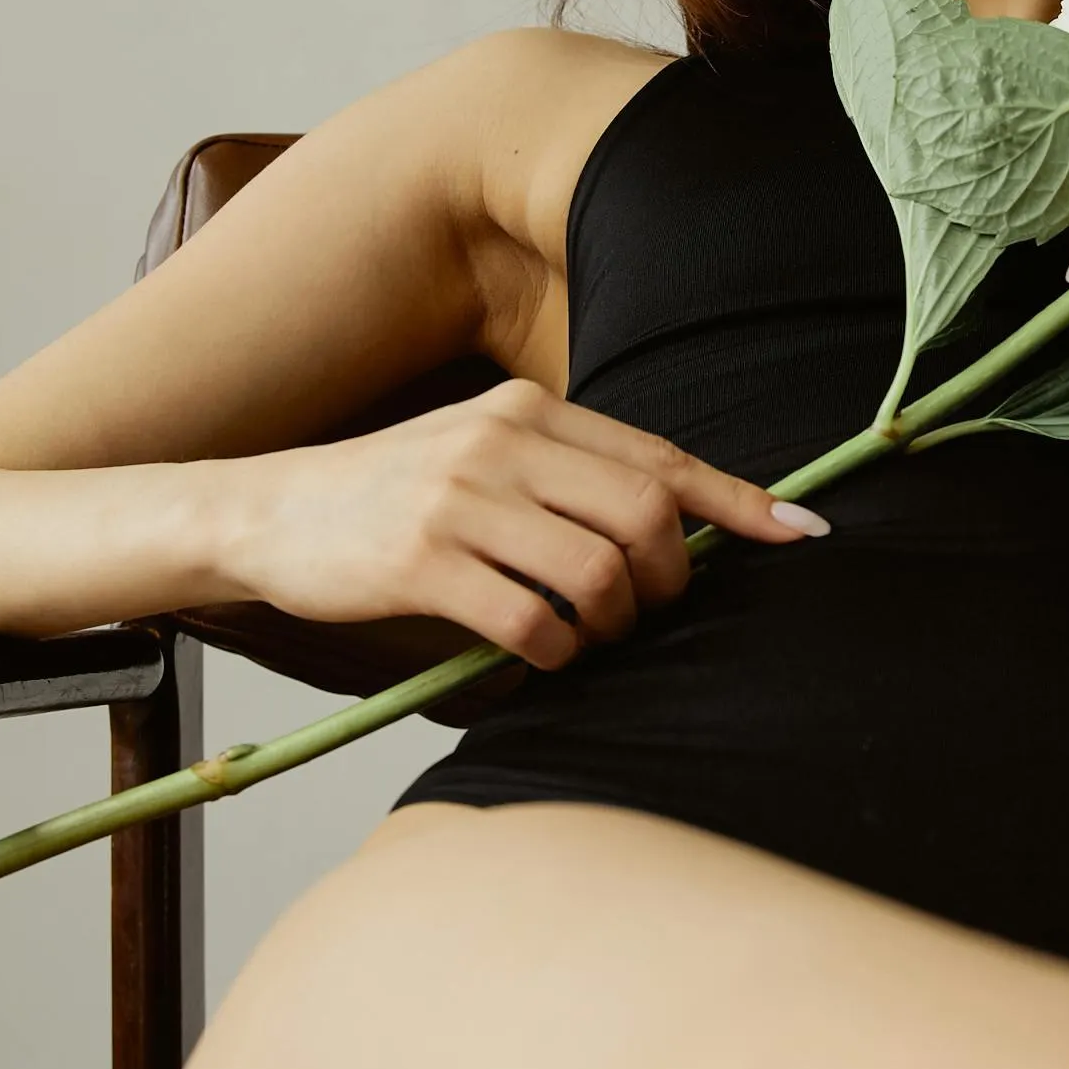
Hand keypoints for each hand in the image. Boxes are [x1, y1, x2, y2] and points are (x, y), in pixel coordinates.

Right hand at [226, 379, 824, 669]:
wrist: (268, 514)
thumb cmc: (389, 496)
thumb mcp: (480, 454)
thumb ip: (564, 475)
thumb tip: (674, 523)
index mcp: (526, 412)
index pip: (659, 458)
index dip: (739, 502)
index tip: (801, 535)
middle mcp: (500, 445)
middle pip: (646, 516)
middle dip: (671, 580)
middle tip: (648, 612)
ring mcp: (458, 503)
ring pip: (597, 573)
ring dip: (615, 624)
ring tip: (592, 636)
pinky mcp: (420, 564)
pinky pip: (530, 622)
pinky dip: (557, 652)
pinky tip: (543, 655)